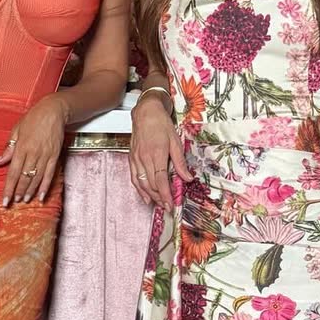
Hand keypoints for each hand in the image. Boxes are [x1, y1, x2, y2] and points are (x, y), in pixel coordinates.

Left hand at [0, 94, 68, 204]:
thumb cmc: (33, 118)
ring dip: (30, 191)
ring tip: (25, 200)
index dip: (8, 189)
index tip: (5, 200)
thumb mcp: (16, 130)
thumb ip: (8, 148)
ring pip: (36, 178)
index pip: (12, 173)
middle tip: (15, 202)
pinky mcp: (55, 156)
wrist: (54, 111)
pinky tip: (41, 195)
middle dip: (19, 192)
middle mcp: (33, 153)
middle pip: (24, 178)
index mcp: (21, 147)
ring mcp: (45, 155)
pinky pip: (50, 174)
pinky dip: (45, 186)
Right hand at [129, 95, 192, 211]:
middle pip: (151, 185)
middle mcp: (144, 158)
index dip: (165, 195)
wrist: (146, 112)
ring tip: (158, 204)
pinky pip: (134, 178)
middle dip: (159, 198)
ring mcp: (136, 159)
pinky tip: (145, 196)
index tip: (170, 205)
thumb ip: (180, 162)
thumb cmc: (161, 124)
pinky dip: (139, 189)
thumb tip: (187, 178)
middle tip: (168, 207)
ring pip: (141, 183)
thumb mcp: (176, 141)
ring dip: (150, 196)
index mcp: (157, 154)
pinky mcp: (132, 158)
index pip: (161, 180)